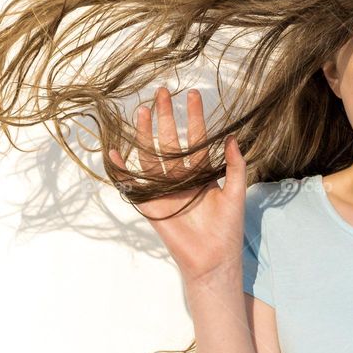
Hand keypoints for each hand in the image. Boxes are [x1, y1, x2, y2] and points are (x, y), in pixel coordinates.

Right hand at [108, 86, 246, 285]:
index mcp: (202, 174)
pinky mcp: (152, 205)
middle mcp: (182, 178)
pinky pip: (134, 185)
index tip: (192, 95)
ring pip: (152, 156)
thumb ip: (235, 166)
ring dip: (145, 134)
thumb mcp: (237, 193)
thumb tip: (233, 137)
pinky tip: (115, 151)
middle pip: (171, 142)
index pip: (197, 139)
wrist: (214, 260)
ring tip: (142, 111)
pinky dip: (123, 169)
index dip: (195, 118)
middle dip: (167, 117)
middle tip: (163, 92)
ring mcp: (165, 190)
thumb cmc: (228, 229)